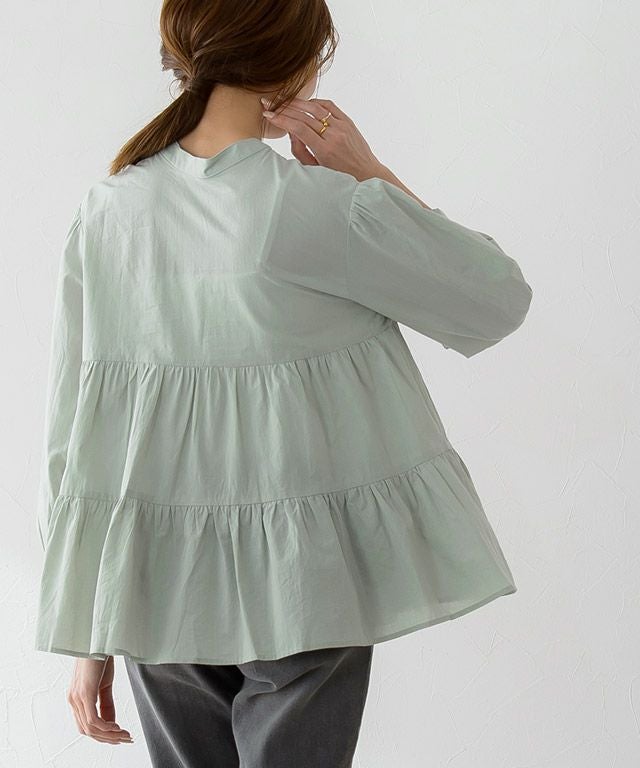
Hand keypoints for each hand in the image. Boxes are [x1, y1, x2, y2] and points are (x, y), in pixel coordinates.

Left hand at [67, 656, 133, 744]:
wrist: (97, 638)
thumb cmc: (100, 657)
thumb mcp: (104, 683)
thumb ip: (106, 703)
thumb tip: (111, 723)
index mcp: (76, 698)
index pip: (86, 726)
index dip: (102, 735)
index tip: (119, 738)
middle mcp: (73, 700)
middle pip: (88, 731)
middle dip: (108, 739)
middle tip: (126, 739)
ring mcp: (77, 697)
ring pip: (91, 728)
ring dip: (110, 735)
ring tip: (125, 734)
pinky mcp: (84, 693)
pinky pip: (93, 719)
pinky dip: (106, 727)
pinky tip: (117, 727)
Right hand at [261, 96, 386, 181]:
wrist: (366, 173)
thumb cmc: (338, 176)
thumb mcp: (315, 169)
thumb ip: (300, 151)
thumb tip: (289, 130)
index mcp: (325, 150)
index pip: (298, 128)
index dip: (281, 119)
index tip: (268, 115)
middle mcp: (334, 135)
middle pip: (304, 115)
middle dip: (283, 108)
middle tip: (268, 103)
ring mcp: (342, 126)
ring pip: (316, 107)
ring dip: (296, 102)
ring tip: (282, 100)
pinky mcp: (348, 121)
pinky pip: (329, 105)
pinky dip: (315, 101)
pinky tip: (304, 103)